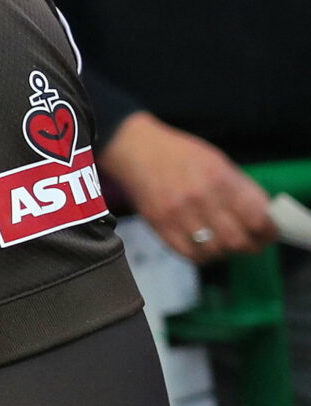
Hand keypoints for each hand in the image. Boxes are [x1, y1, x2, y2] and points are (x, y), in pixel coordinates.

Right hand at [99, 112, 274, 263]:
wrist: (136, 149)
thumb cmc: (182, 154)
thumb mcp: (218, 162)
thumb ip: (241, 190)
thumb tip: (264, 217)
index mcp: (220, 178)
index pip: (256, 218)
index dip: (268, 232)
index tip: (269, 234)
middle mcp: (199, 198)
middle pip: (237, 240)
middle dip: (249, 246)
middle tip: (250, 243)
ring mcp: (177, 214)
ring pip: (214, 251)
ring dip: (224, 251)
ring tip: (224, 242)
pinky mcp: (159, 226)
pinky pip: (189, 254)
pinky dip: (202, 255)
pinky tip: (203, 245)